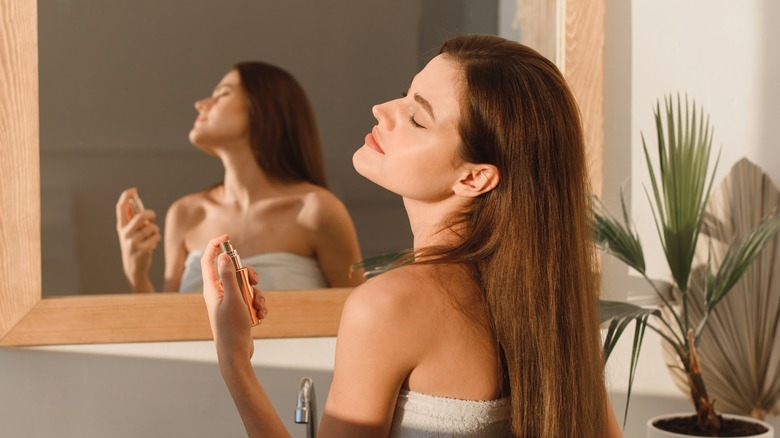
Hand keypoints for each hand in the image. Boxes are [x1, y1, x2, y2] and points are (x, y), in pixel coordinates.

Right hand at [115, 188, 160, 289]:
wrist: (133, 268)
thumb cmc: (134, 245)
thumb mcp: (130, 232)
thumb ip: (133, 219)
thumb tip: (135, 201)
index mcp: (121, 227)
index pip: (120, 208)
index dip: (126, 196)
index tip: (133, 189)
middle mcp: (125, 233)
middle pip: (141, 215)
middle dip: (151, 214)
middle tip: (152, 217)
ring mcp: (132, 242)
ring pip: (152, 228)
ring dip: (155, 231)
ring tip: (151, 237)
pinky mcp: (142, 250)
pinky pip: (156, 237)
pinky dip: (157, 239)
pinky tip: (152, 245)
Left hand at [201, 235, 267, 359]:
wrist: (236, 354)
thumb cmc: (231, 329)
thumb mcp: (233, 300)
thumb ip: (229, 277)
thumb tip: (224, 256)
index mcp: (212, 289)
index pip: (209, 261)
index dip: (214, 246)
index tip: (227, 237)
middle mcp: (219, 293)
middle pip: (234, 272)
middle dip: (248, 275)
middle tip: (254, 281)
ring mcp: (229, 302)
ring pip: (246, 287)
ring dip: (257, 294)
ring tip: (259, 307)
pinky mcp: (239, 311)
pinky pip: (251, 300)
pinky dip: (258, 305)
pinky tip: (260, 315)